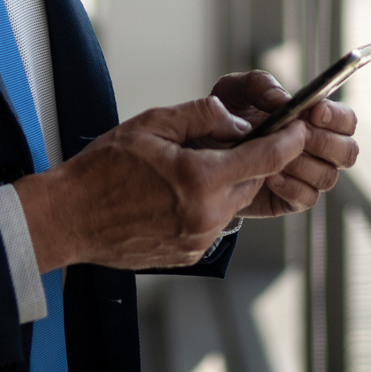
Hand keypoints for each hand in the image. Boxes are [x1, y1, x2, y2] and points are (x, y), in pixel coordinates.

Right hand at [12, 95, 309, 272]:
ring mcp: (199, 240)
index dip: (288, 141)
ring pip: (231, 203)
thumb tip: (237, 121)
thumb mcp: (151, 125)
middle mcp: (206, 215)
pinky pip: (212, 224)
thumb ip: (200, 116)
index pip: (263, 158)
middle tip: (215, 143)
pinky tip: (170, 196)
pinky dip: (203, 206)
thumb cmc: (102, 170)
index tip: (299, 128)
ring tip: (181, 171)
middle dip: (243, 160)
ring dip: (221, 184)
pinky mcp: (190, 255)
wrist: (70, 218)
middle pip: (249, 182)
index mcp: (199, 179)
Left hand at [207, 70, 358, 217]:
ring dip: (303, 165)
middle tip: (294, 135)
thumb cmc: (226, 115)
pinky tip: (268, 176)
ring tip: (273, 156)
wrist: (203, 153)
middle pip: (347, 151)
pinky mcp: (292, 199)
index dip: (337, 117)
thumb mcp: (235, 90)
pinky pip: (307, 198)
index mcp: (313, 119)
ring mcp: (307, 176)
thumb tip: (284, 99)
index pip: (346, 120)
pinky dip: (290, 187)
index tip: (314, 112)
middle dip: (324, 142)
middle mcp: (318, 148)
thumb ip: (260, 85)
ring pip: (328, 176)